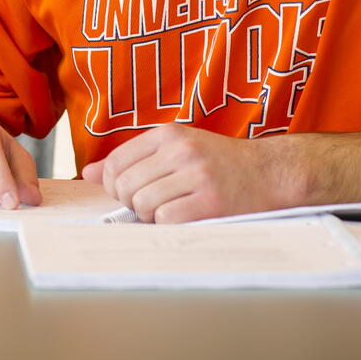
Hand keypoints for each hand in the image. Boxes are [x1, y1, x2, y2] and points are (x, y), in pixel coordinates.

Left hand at [81, 124, 298, 222]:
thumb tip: (87, 173)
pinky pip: (167, 220)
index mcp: (169, 134)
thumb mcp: (178, 148)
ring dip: (152, 216)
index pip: (116, 162)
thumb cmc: (222, 163)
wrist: (273, 172)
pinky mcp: (210, 201)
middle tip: (153, 205)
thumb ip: (133, 158)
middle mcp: (181, 150)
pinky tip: (186, 217)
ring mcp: (196, 175)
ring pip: (143, 205)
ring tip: (173, 209)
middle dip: (132, 203)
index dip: (113, 185)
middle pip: (125, 186)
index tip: (129, 192)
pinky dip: (170, 225)